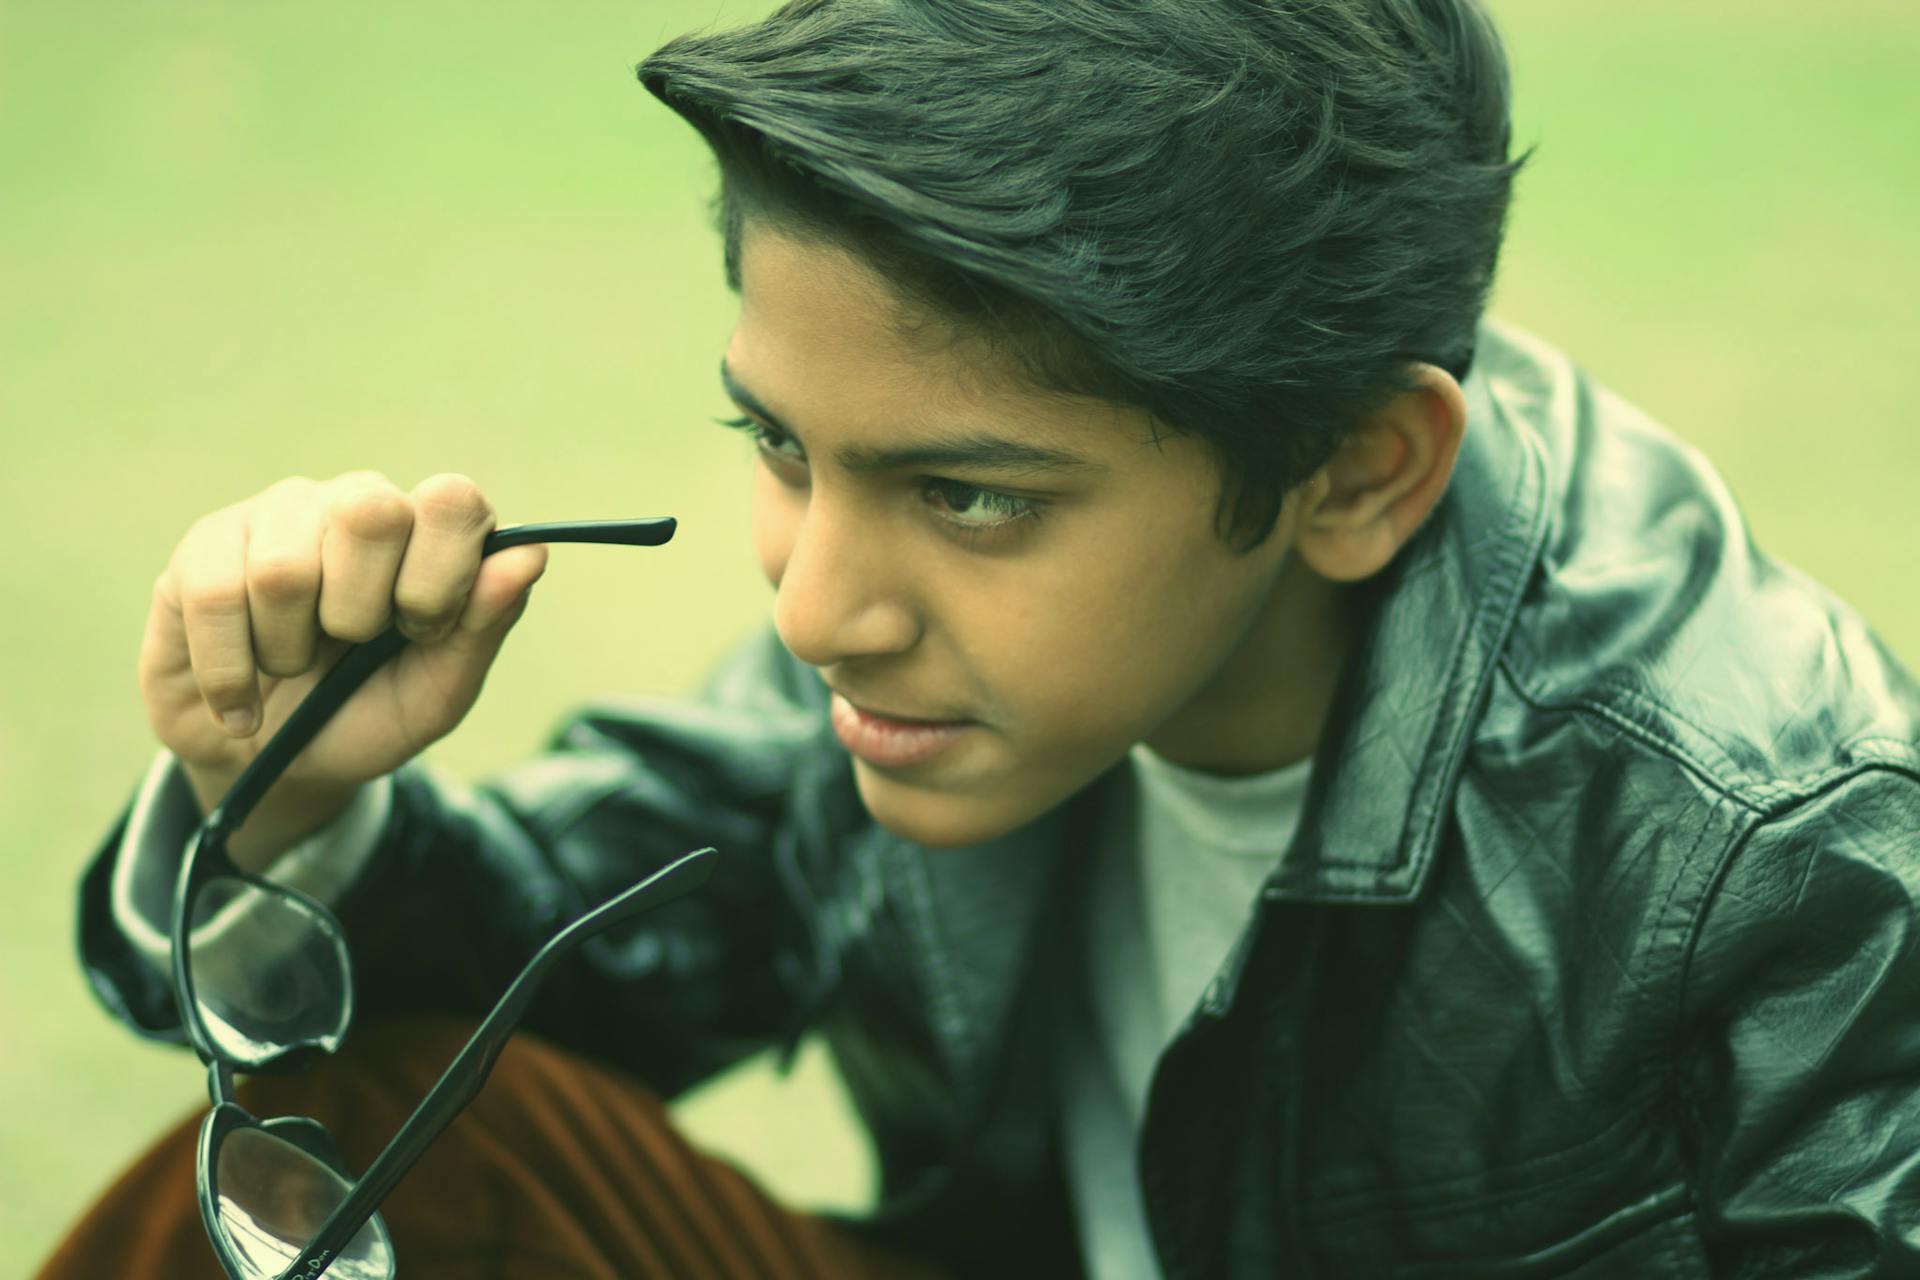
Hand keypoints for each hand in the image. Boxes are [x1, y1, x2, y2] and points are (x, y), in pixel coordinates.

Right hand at [140, 471, 548, 865]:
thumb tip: (531, 554)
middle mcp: (355, 503)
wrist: (272, 767)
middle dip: (360, 610)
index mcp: (426, 531)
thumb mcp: (438, 692)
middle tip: (352, 645)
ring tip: (295, 665)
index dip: (440, 576)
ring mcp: (276, 516)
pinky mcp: (204, 547)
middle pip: (369, 512)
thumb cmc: (367, 715)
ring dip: (291, 649)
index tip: (422, 631)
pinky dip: (231, 673)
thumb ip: (485, 625)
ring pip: (284, 568)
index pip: (452, 500)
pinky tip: (242, 700)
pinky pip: (213, 596)